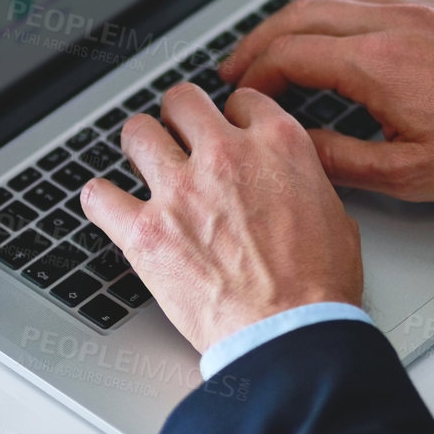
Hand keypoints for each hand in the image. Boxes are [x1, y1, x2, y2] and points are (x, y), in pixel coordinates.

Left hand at [80, 83, 361, 353]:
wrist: (289, 332)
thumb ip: (301, 181)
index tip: (226, 131)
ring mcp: (180, 190)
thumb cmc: (317, 286)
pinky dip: (101, 199)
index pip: (241, 101)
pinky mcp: (145, 231)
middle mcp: (224, 156)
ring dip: (141, 147)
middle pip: (182, 102)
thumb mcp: (334, 213)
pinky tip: (110, 206)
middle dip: (179, 117)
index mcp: (276, 145)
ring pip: (138, 133)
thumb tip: (288, 184)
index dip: (231, 117)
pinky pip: (99, 196)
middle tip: (178, 137)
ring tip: (143, 163)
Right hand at [219, 0, 433, 203]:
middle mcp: (395, 25)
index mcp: (379, 64)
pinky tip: (335, 39)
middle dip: (259, 40)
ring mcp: (419, 12)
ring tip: (276, 49)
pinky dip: (336, 14)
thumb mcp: (409, 174)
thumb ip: (341, 159)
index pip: (290, 55)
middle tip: (237, 66)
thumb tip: (297, 148)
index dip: (255, 75)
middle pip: (300, 15)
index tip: (241, 93)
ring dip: (295, 21)